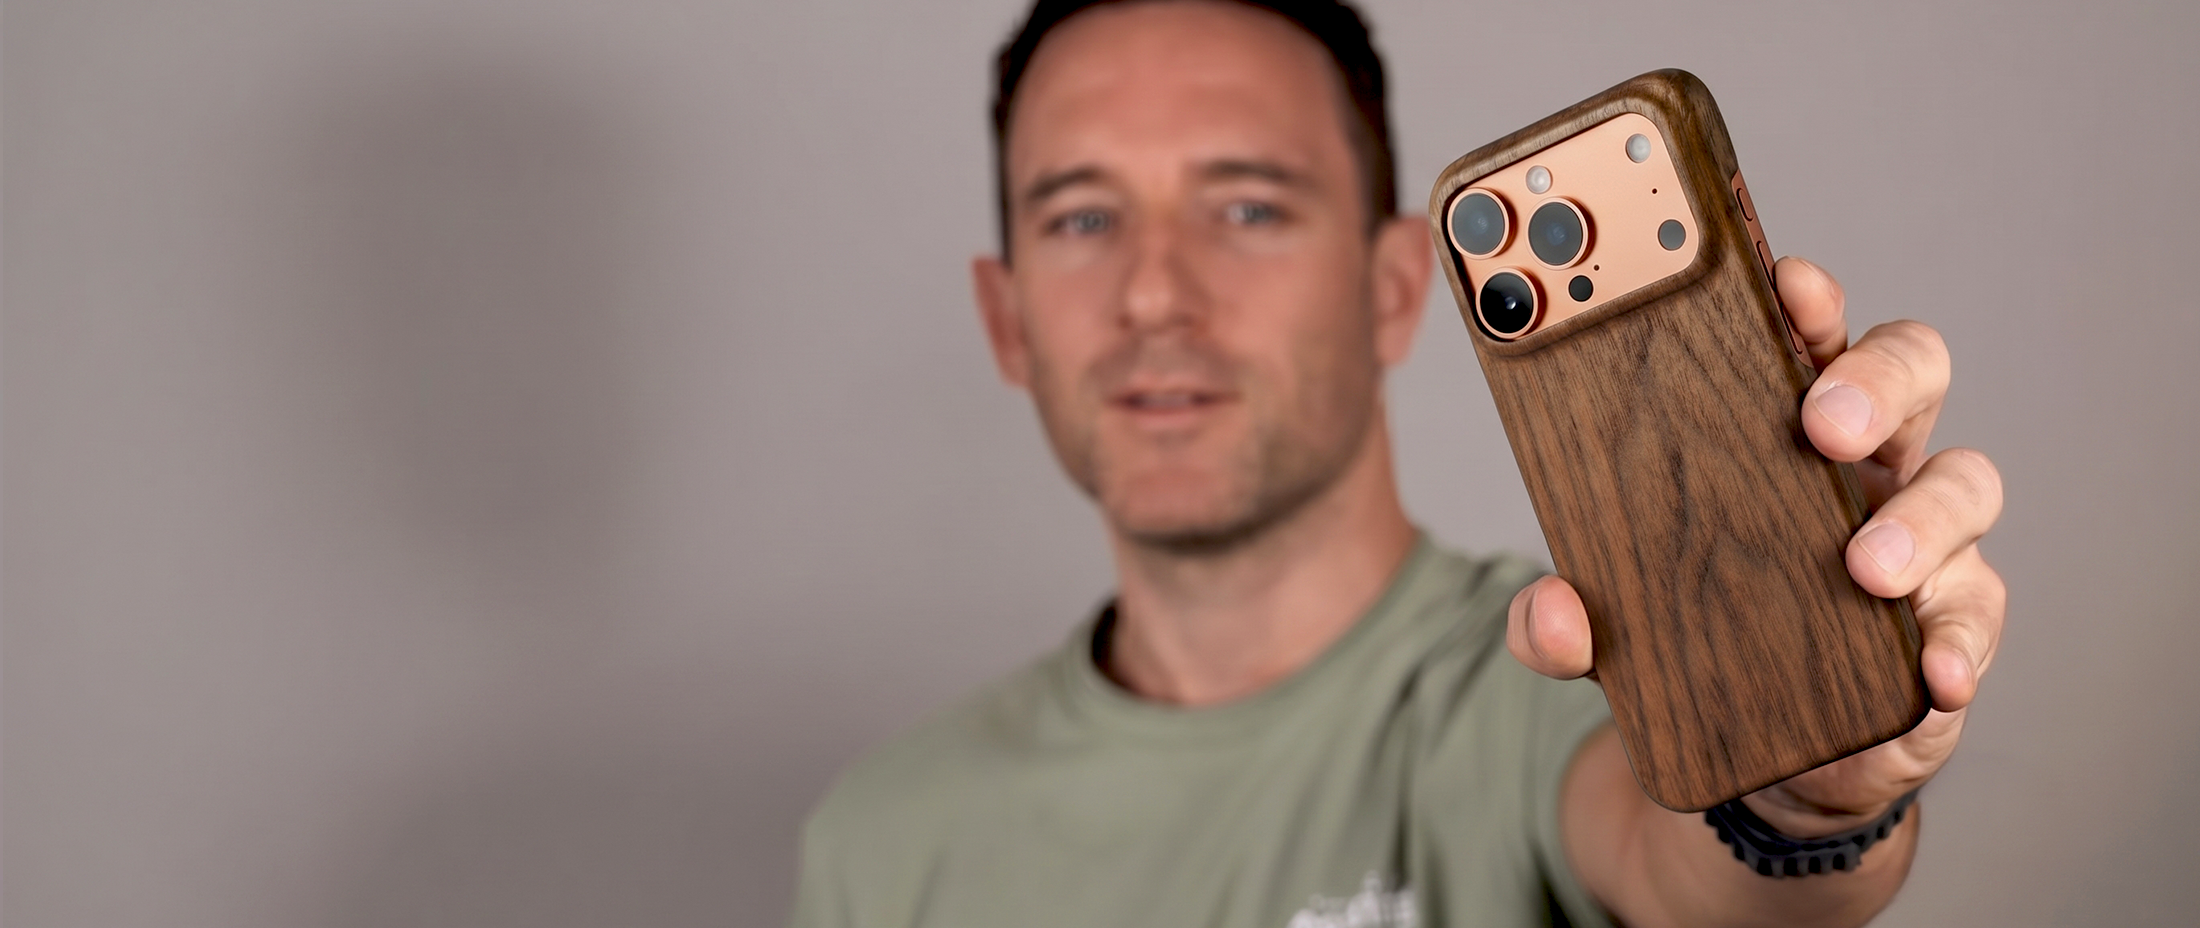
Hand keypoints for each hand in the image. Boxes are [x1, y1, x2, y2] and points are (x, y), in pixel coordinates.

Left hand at [1506, 256, 2006, 835]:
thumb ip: (1559, 620)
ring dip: (1920, 518)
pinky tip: (1933, 672)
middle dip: (1874, 382)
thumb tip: (1551, 615)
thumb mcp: (1609, 629)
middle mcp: (1867, 461)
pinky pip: (1976, 617)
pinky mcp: (1952, 627)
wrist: (1763, 757)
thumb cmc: (1698, 641)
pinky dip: (1960, 643)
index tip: (1786, 282)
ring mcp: (1925, 538)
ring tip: (1867, 567)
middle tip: (1822, 424)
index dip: (1807, 296)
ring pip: (1964, 485)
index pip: (1809, 329)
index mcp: (1782, 424)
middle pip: (1909, 371)